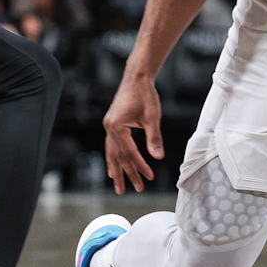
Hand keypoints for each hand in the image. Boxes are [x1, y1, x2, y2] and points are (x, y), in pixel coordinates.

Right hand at [102, 72, 162, 194]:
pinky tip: (113, 168)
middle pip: (118, 156)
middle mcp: (109, 127)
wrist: (136, 77)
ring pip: (112, 153)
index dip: (140, 166)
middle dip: (127, 174)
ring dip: (117, 170)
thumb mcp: (152, 116)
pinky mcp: (111, 124)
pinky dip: (113, 158)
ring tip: (119, 186)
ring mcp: (108, 126)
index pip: (130, 152)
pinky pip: (111, 146)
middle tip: (136, 189)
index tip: (149, 177)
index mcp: (117, 126)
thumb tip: (158, 157)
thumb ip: (154, 138)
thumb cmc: (145, 94)